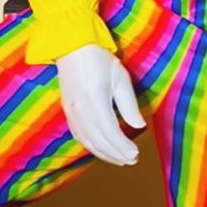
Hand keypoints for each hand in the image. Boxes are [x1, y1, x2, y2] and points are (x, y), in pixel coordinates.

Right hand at [55, 43, 145, 165]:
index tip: (136, 153)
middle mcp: (80, 110)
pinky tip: (102, 149)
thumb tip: (139, 126)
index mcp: (95, 100)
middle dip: (116, 154)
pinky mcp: (67, 112)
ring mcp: (71, 112)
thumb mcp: (120, 77)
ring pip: (87, 142)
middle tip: (132, 160)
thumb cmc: (99, 58)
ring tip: (120, 159)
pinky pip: (79, 136)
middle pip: (98, 141)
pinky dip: (91, 147)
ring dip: (104, 154)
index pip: (110, 132)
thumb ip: (129, 104)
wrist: (71, 47)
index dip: (123, 146)